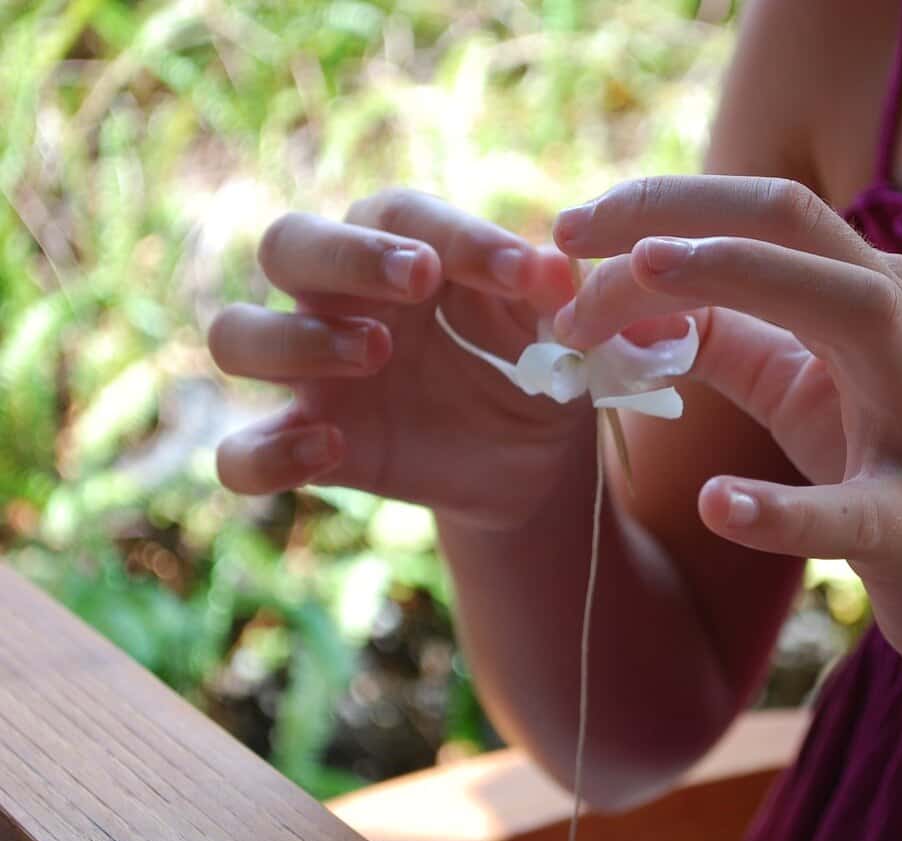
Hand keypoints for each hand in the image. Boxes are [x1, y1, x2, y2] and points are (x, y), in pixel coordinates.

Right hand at [209, 189, 589, 528]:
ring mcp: (313, 375)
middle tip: (419, 278)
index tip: (521, 271)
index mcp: (400, 249)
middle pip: (287, 243)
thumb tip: (555, 270)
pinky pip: (240, 454)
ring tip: (376, 352)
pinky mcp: (308, 444)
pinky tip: (331, 449)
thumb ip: (551, 295)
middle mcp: (338, 300)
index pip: (399, 213)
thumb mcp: (557, 329)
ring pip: (237, 335)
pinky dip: (267, 454)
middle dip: (346, 254)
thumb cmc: (534, 366)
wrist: (534, 459)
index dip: (457, 233)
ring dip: (295, 338)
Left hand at [550, 175, 901, 705]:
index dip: (657, 207)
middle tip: (566, 235)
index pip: (762, 214)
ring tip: (641, 279)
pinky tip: (719, 505)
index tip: (566, 232)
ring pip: (855, 314)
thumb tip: (634, 304)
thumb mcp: (811, 387)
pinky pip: (862, 511)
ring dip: (745, 280)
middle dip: (678, 212)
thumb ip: (730, 339)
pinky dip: (787, 507)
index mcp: (873, 292)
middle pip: (798, 224)